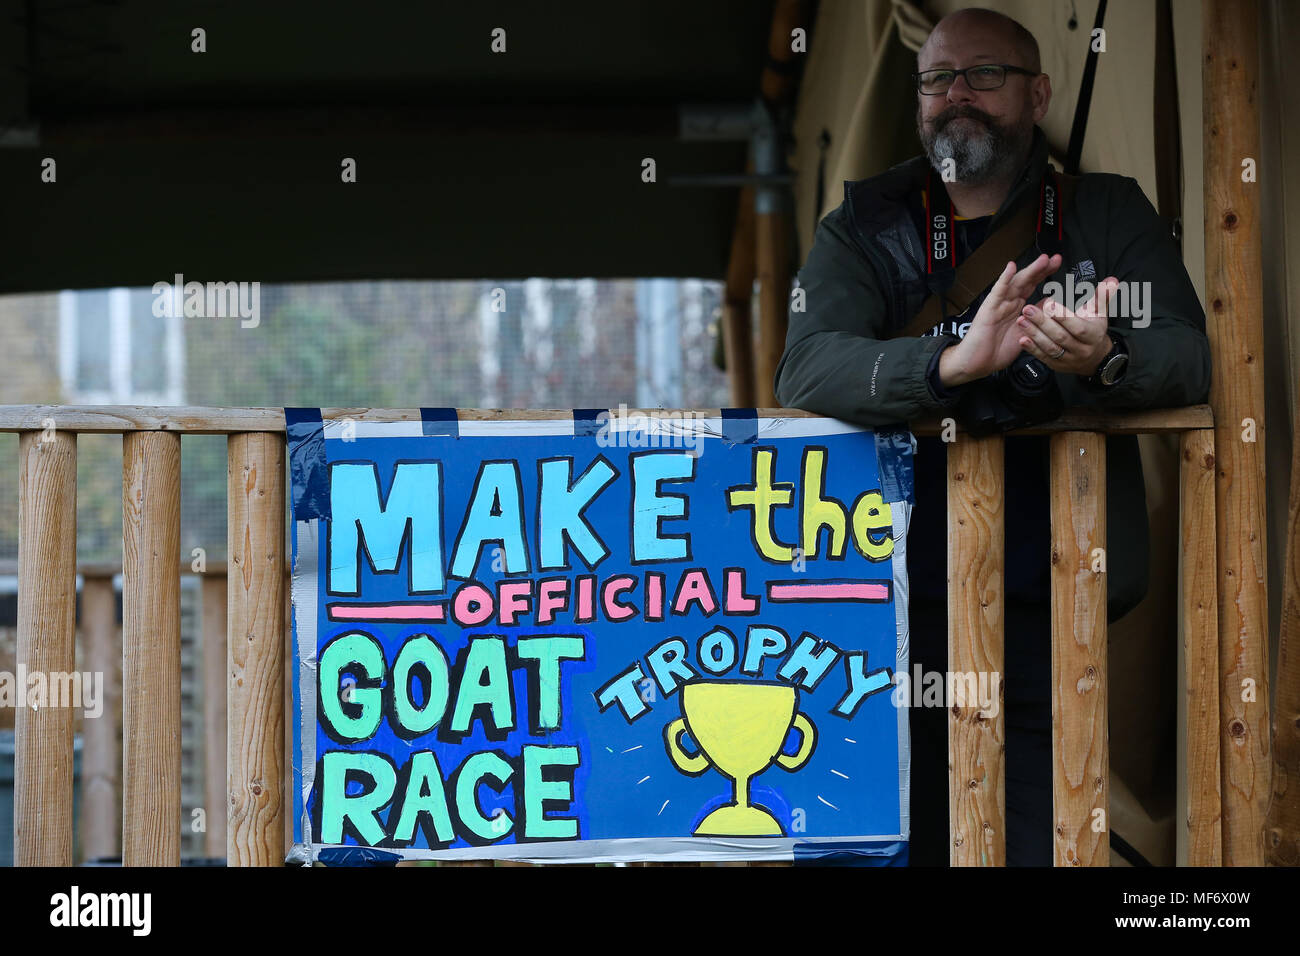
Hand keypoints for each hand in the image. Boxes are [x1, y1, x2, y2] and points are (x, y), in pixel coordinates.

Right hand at [939, 253, 1063, 386]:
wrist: (976, 364)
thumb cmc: (996, 352)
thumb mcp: (1024, 334)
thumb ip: (1036, 319)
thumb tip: (1049, 304)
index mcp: (1016, 309)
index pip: (1032, 286)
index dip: (1044, 275)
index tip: (1057, 265)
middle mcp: (1007, 303)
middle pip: (1026, 281)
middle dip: (1041, 269)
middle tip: (1054, 258)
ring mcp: (998, 305)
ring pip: (1015, 284)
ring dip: (1029, 271)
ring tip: (1042, 260)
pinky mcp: (988, 310)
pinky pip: (998, 292)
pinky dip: (1004, 279)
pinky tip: (1011, 268)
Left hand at [1016, 276, 1119, 375]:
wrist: (1094, 358)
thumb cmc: (1094, 330)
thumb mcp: (1099, 313)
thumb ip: (1102, 296)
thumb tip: (1111, 280)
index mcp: (1092, 335)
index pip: (1077, 327)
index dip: (1063, 316)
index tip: (1049, 303)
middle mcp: (1081, 350)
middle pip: (1061, 336)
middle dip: (1043, 322)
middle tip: (1028, 309)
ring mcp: (1068, 360)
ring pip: (1050, 348)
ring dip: (1035, 334)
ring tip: (1022, 320)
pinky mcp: (1056, 366)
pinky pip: (1043, 357)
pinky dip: (1032, 349)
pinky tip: (1022, 339)